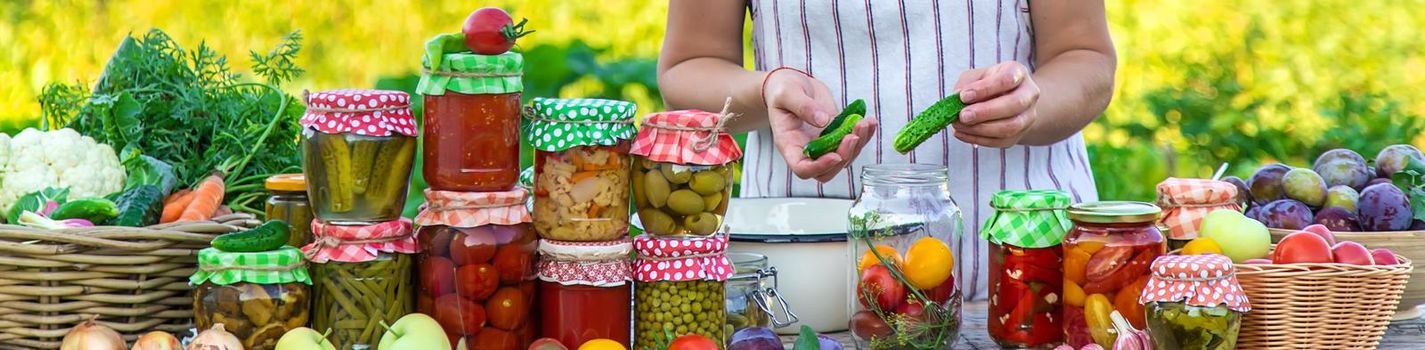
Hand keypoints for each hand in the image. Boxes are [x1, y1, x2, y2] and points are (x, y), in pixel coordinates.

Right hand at [763, 69, 877, 181]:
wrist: (791, 84)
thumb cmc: (782, 90)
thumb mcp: (787, 93)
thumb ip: (803, 106)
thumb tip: (823, 121)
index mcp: (789, 144)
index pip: (802, 168)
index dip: (820, 167)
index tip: (835, 155)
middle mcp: (806, 150)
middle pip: (827, 171)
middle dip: (844, 156)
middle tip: (853, 134)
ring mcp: (823, 144)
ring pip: (844, 159)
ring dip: (858, 145)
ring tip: (864, 123)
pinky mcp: (836, 135)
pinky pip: (852, 143)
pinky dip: (865, 136)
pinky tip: (870, 122)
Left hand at [951, 61, 1040, 147]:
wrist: (1006, 99)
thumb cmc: (988, 83)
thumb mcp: (977, 76)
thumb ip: (966, 84)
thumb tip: (956, 98)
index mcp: (1019, 73)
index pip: (1007, 79)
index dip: (985, 89)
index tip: (963, 96)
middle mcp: (1029, 94)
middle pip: (1014, 104)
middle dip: (986, 112)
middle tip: (962, 116)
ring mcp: (1028, 116)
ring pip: (1010, 127)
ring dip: (981, 128)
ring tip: (958, 125)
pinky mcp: (1019, 135)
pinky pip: (1001, 141)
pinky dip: (978, 139)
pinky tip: (961, 133)